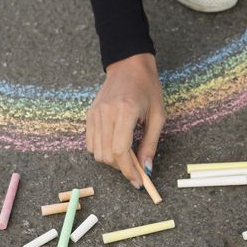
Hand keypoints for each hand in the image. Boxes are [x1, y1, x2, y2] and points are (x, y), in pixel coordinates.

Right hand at [86, 53, 165, 188]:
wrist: (129, 65)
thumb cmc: (148, 88)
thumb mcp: (157, 116)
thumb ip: (151, 144)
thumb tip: (146, 169)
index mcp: (125, 112)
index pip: (120, 152)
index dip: (129, 171)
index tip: (138, 181)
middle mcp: (105, 113)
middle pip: (107, 156)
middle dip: (122, 168)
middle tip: (136, 168)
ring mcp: (94, 114)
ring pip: (97, 153)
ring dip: (112, 161)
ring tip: (126, 155)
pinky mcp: (89, 115)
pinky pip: (91, 143)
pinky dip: (102, 151)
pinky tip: (115, 145)